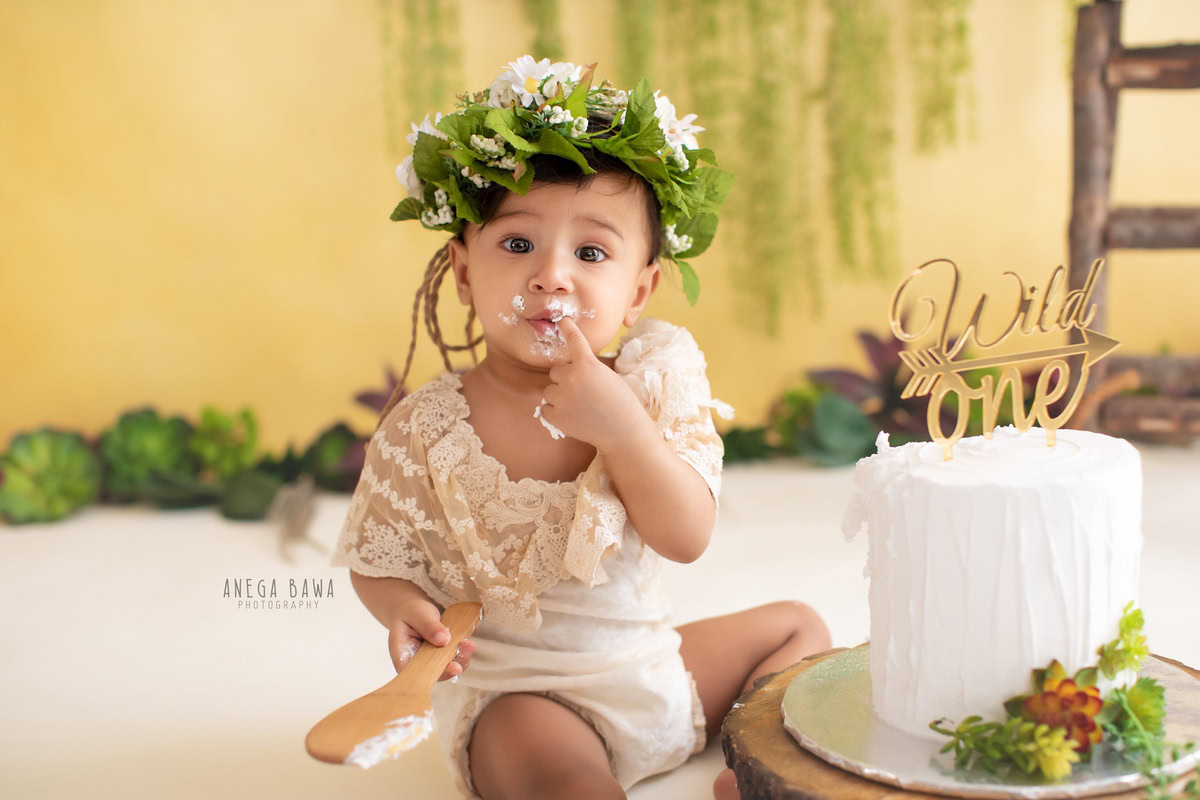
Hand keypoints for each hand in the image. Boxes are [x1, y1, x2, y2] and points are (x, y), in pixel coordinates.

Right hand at [388, 597, 474, 680]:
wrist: (416, 612)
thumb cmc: (411, 613)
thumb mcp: (416, 613)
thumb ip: (428, 625)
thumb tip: (444, 640)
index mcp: (401, 655)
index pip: (410, 673)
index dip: (426, 676)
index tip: (441, 670)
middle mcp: (415, 664)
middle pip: (430, 675)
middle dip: (447, 670)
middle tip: (458, 665)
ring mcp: (430, 663)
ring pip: (445, 670)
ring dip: (459, 661)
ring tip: (468, 646)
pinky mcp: (442, 659)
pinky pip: (453, 661)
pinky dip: (462, 654)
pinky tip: (468, 644)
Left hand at [540, 316, 657, 454]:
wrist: (624, 431)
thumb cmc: (621, 403)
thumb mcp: (608, 376)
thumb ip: (587, 370)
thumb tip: (568, 372)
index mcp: (588, 364)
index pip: (574, 341)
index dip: (568, 328)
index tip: (563, 320)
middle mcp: (572, 378)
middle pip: (556, 371)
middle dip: (565, 379)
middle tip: (583, 392)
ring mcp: (562, 398)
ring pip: (549, 390)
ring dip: (559, 396)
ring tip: (579, 406)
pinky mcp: (556, 416)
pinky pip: (545, 408)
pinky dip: (555, 412)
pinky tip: (572, 417)